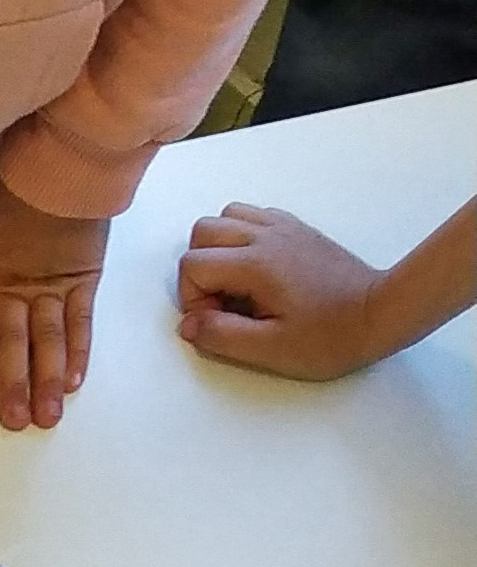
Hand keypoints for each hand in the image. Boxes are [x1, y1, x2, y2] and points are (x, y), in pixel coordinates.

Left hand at [0, 178, 108, 429]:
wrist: (67, 163)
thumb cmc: (10, 190)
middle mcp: (11, 287)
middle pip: (12, 341)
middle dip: (14, 383)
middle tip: (14, 422)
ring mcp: (49, 288)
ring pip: (48, 340)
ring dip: (48, 380)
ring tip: (47, 417)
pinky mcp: (81, 282)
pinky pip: (80, 322)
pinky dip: (78, 352)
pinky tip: (73, 382)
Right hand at [177, 204, 385, 379]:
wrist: (377, 314)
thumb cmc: (328, 336)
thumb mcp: (268, 349)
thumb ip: (220, 335)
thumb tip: (188, 325)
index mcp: (257, 264)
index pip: (193, 264)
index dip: (193, 298)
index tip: (218, 320)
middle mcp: (267, 236)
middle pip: (203, 231)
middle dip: (199, 270)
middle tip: (222, 302)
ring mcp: (284, 228)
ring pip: (226, 217)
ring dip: (218, 250)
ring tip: (236, 284)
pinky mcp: (296, 230)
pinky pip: (253, 217)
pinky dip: (241, 239)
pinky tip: (255, 272)